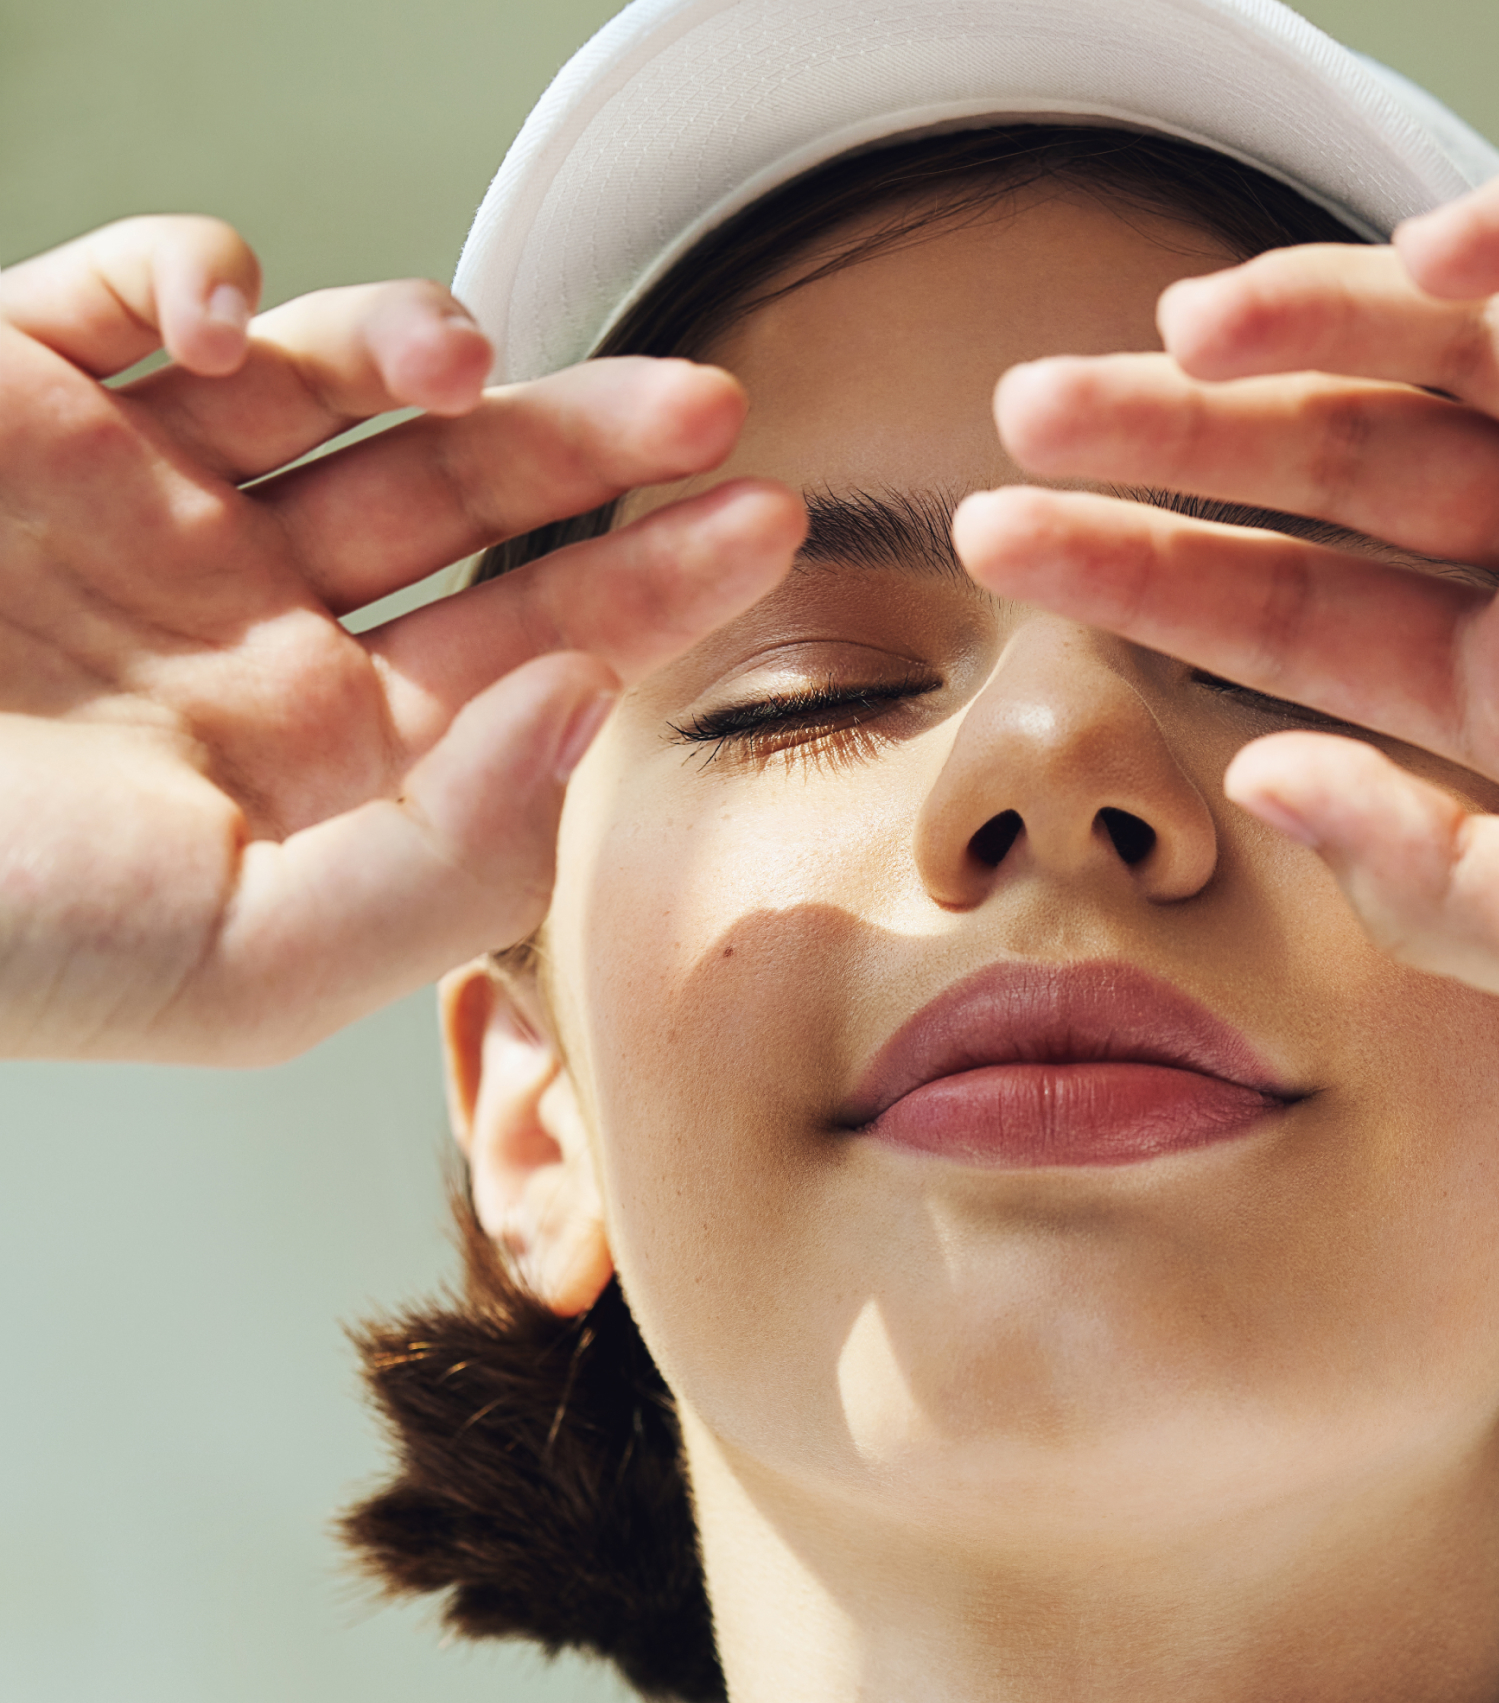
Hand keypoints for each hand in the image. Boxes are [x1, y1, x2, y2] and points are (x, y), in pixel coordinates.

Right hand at [0, 216, 802, 1064]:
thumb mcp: (248, 967)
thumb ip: (449, 862)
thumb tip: (591, 712)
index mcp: (322, 754)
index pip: (526, 649)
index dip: (650, 585)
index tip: (763, 527)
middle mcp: (248, 621)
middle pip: (465, 505)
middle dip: (591, 454)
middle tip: (708, 410)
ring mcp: (134, 502)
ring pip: (330, 387)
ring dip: (418, 349)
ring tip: (464, 361)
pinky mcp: (11, 396)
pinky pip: (130, 296)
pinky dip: (197, 280)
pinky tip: (235, 322)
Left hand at [956, 164, 1498, 1076]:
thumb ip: (1445, 885)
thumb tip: (1256, 786)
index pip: (1294, 618)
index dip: (1148, 570)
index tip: (1000, 538)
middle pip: (1337, 466)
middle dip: (1182, 436)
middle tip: (1027, 409)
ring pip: (1456, 339)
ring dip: (1317, 320)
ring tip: (1185, 327)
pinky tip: (1427, 248)